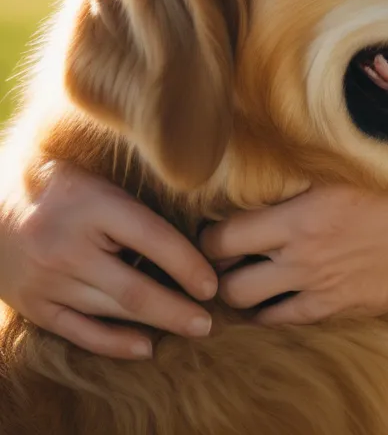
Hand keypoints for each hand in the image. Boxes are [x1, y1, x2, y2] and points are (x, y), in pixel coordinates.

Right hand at [0, 162, 217, 358]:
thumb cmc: (67, 186)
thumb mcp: (103, 181)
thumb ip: (140, 206)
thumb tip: (198, 235)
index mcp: (93, 205)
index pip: (153, 238)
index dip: (188, 264)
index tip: (213, 284)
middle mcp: (67, 247)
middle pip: (133, 289)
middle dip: (177, 309)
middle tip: (209, 321)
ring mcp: (47, 281)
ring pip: (112, 311)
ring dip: (156, 324)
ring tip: (192, 328)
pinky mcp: (34, 305)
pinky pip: (80, 332)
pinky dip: (115, 343)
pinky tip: (146, 347)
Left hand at [201, 185, 387, 325]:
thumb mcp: (346, 173)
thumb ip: (302, 178)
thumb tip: (263, 173)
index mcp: (302, 214)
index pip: (226, 236)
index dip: (210, 236)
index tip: (213, 228)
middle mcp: (301, 254)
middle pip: (229, 279)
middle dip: (218, 269)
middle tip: (224, 257)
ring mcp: (315, 286)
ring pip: (248, 304)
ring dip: (240, 292)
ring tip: (244, 277)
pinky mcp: (332, 308)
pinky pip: (280, 320)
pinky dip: (268, 312)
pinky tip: (272, 298)